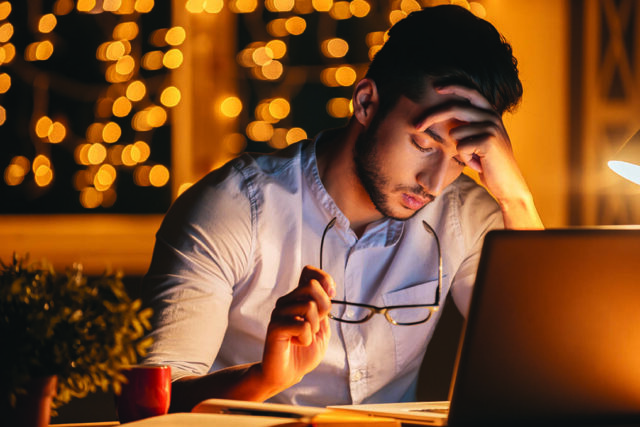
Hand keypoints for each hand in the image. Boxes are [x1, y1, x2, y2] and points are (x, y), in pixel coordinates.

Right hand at [259, 265, 335, 392]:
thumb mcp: (322, 328)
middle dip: (324, 308)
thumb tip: (328, 289)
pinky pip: (302, 326)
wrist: (288, 374)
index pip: (309, 272)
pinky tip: (296, 343)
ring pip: (309, 306)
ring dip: (314, 328)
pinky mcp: (275, 327)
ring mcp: (279, 313)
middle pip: (312, 286)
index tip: (331, 294)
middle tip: (315, 326)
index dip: (324, 279)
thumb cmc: (304, 352)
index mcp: (298, 299)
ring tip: (304, 337)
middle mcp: (287, 301)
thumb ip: (325, 309)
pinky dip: (306, 339)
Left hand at [422, 84, 542, 228]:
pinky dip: (465, 158)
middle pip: (454, 108)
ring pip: (455, 133)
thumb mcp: (479, 138)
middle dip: (432, 116)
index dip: (453, 86)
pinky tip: (478, 163)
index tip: (436, 87)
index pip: (470, 91)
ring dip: (459, 150)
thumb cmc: (488, 161)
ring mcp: (491, 127)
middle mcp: (491, 116)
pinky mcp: (488, 141)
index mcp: (490, 112)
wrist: (508, 182)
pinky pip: (460, 147)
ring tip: (474, 158)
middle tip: (416, 126)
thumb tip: (441, 115)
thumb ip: (468, 124)